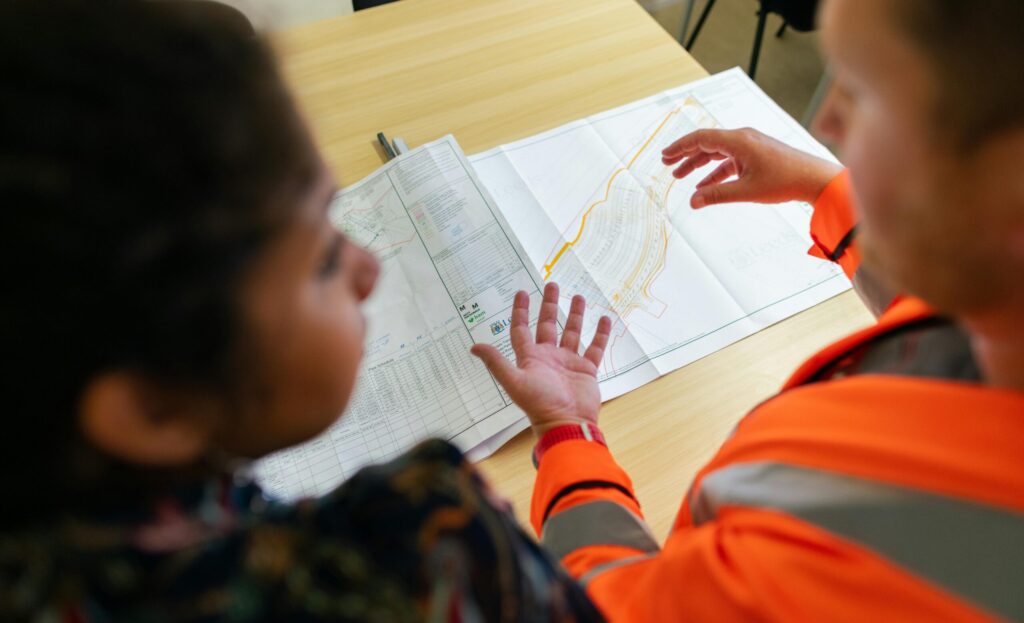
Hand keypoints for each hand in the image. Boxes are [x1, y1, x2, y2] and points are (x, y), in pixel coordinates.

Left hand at [470, 282, 611, 437]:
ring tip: (580, 296)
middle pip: (548, 325)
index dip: (520, 311)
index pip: (522, 330)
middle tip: (552, 285)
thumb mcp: (514, 380)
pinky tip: (605, 319)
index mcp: (530, 358)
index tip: (522, 292)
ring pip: (572, 332)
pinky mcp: (586, 369)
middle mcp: (548, 357)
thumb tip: (474, 346)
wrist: (566, 422)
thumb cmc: (539, 403)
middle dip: (549, 305)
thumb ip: (496, 362)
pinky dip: (600, 334)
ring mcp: (568, 362)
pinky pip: (595, 347)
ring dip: (575, 315)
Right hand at [661, 128, 842, 207]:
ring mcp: (750, 146)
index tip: (666, 155)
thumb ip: (716, 195)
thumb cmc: (785, 180)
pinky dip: (715, 171)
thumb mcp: (746, 191)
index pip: (701, 138)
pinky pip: (729, 161)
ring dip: (699, 164)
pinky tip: (705, 185)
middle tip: (667, 163)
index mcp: (739, 141)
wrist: (814, 179)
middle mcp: (743, 139)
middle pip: (706, 143)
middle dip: (685, 154)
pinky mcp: (756, 155)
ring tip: (680, 176)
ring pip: (717, 152)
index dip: (680, 147)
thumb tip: (693, 201)